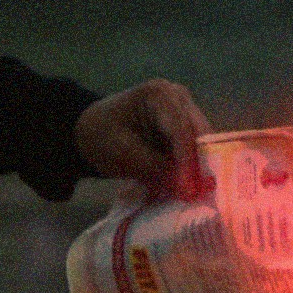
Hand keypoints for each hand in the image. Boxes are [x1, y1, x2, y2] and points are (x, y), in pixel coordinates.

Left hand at [73, 77, 212, 196]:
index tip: (189, 190)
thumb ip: (154, 168)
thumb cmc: (100, 136)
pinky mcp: (186, 130)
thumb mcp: (121, 153)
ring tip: (191, 197)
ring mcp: (186, 112)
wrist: (90, 131)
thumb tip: (186, 189)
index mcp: (160, 94)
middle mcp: (180, 98)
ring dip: (196, 171)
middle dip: (198, 167)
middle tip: (196, 197)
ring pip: (201, 146)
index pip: (181, 129)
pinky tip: (186, 189)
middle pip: (199, 136)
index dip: (188, 162)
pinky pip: (195, 152)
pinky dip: (190, 170)